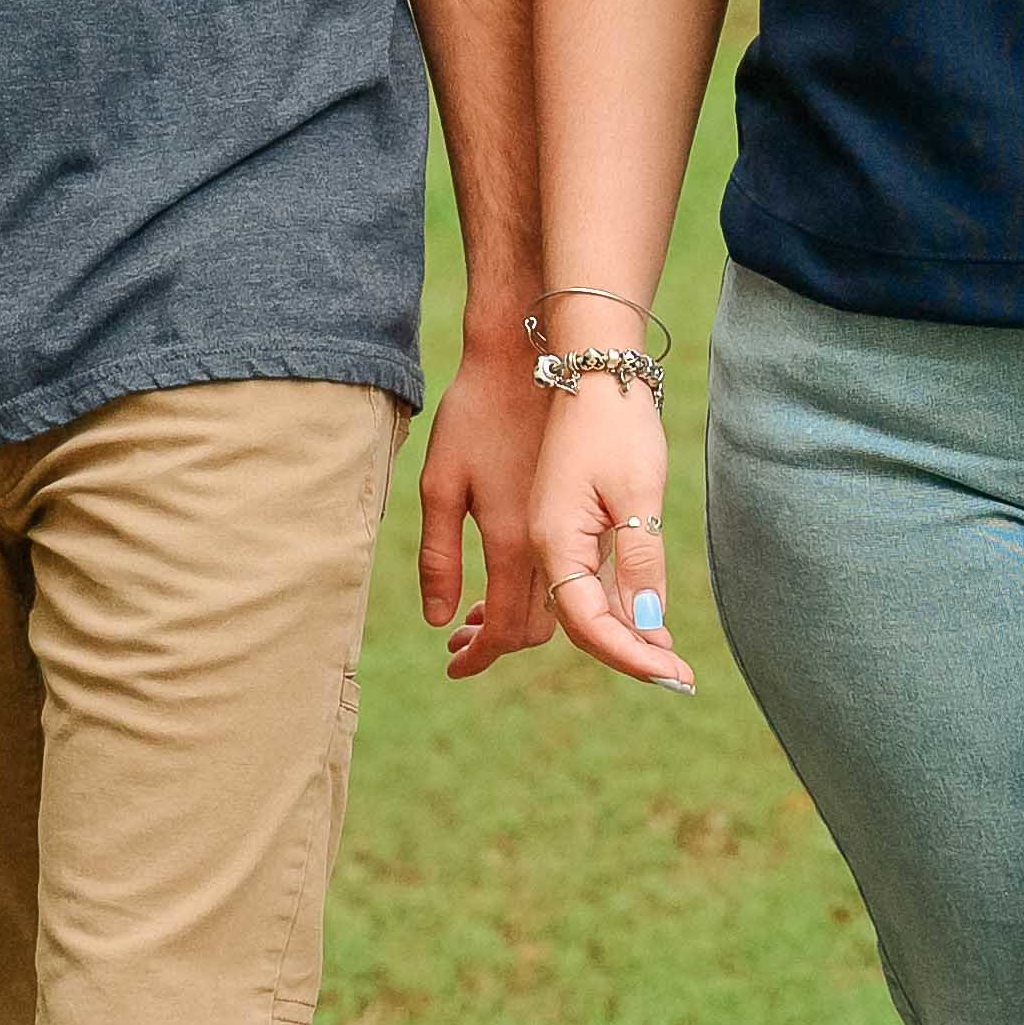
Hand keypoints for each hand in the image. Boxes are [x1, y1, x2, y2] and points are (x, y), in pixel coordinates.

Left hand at [421, 336, 560, 680]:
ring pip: (557, 601)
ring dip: (519, 619)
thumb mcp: (440, 484)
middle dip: (498, 643)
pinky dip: (540, 589)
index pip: (507, 630)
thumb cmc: (475, 413)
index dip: (480, 657)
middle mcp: (550, 542)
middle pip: (537, 626)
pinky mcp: (585, 506)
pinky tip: (507, 578)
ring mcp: (572, 523)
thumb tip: (439, 619)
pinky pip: (568, 570)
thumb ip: (438, 557)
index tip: (454, 668)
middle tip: (460, 643)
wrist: (530, 356)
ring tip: (476, 617)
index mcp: (512, 540)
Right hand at [535, 378, 693, 691]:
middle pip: (582, 624)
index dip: (631, 656)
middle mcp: (547, 547)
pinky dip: (616, 608)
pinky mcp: (569, 526)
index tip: (674, 675)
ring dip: (623, 637)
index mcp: (554, 543)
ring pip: (584, 606)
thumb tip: (646, 624)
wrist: (590, 366)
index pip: (589, 624)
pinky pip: (586, 583)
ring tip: (668, 664)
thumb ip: (639, 559)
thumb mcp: (637, 492)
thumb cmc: (615, 424)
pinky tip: (646, 624)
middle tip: (680, 680)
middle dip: (630, 655)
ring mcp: (555, 537)